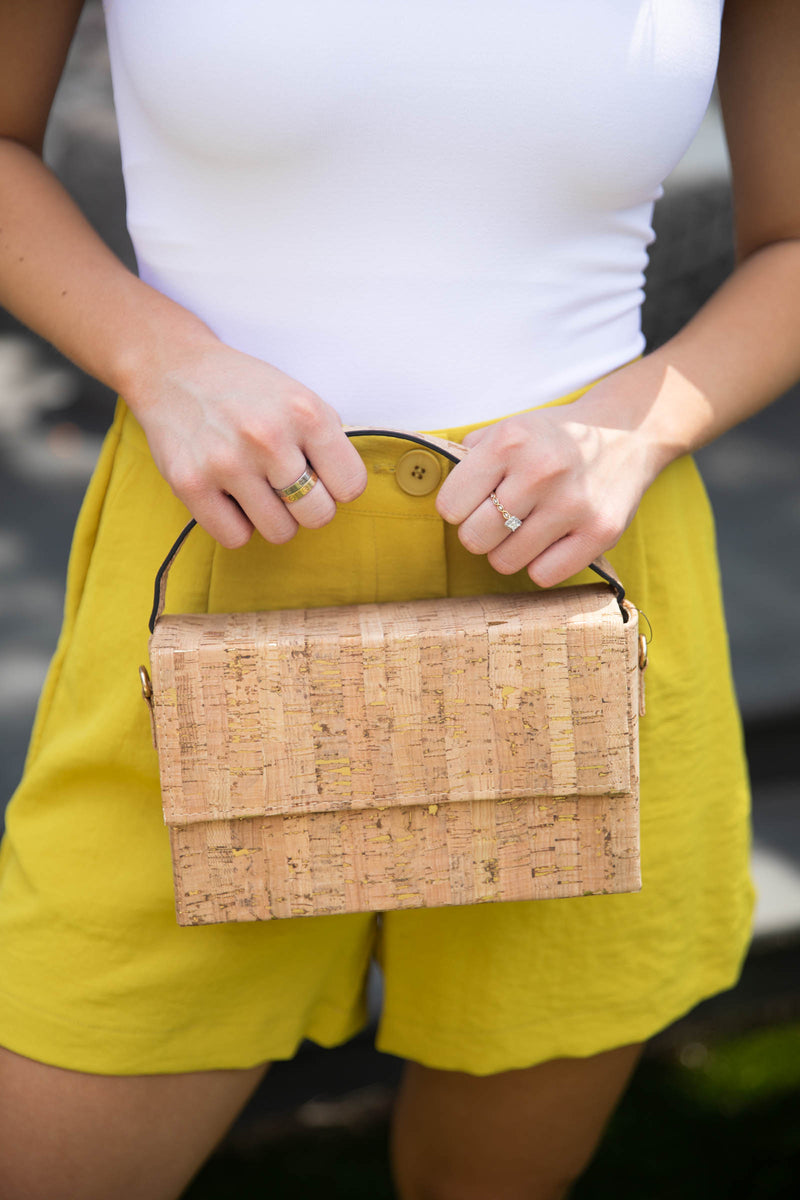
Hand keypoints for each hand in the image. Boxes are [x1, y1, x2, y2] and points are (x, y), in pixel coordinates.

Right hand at [125, 336, 367, 547]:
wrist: (172, 369)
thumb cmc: (244, 390)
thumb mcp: (298, 396)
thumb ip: (326, 439)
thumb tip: (344, 488)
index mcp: (305, 413)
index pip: (351, 485)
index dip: (337, 485)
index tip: (319, 475)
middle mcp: (268, 438)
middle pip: (319, 516)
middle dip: (308, 507)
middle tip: (288, 487)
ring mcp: (227, 463)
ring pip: (280, 533)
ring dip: (273, 519)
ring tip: (258, 490)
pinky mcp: (190, 484)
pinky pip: (235, 538)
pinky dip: (236, 525)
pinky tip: (230, 497)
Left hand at [435, 367, 668, 586]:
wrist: (627, 433)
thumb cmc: (553, 438)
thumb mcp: (509, 427)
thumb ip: (470, 455)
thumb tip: (432, 486)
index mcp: (510, 441)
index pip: (450, 505)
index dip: (458, 508)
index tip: (476, 501)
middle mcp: (541, 472)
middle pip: (474, 539)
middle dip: (480, 533)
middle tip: (499, 519)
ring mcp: (573, 504)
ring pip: (505, 562)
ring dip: (509, 551)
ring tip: (527, 527)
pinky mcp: (600, 533)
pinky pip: (543, 575)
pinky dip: (540, 564)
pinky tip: (550, 541)